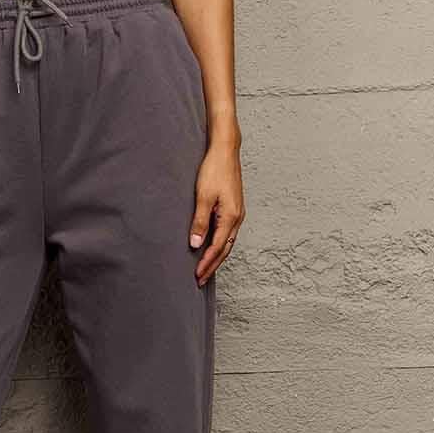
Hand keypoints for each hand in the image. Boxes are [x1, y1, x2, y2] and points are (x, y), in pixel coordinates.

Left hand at [188, 139, 244, 286]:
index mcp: (231, 217)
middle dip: (213, 266)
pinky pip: (227, 233)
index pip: (217, 247)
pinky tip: (212, 248)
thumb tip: (196, 245)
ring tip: (205, 270)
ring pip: (227, 242)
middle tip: (200, 281)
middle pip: (225, 249)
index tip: (197, 276)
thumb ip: (200, 222)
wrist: (225, 152)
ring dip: (216, 257)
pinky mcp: (233, 208)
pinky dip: (219, 245)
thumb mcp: (203, 197)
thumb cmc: (214, 171)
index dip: (207, 263)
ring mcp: (237, 213)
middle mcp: (237, 218)